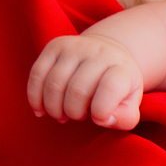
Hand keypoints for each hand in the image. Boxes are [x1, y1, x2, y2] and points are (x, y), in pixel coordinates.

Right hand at [27, 34, 143, 128]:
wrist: (109, 53)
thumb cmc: (119, 87)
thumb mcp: (131, 104)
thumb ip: (125, 118)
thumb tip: (103, 119)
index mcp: (122, 69)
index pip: (110, 88)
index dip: (101, 111)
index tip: (98, 119)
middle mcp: (99, 53)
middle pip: (78, 90)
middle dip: (74, 112)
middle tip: (78, 117)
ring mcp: (75, 47)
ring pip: (55, 83)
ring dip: (54, 108)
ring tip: (62, 116)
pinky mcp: (55, 46)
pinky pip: (37, 74)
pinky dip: (35, 97)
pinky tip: (41, 110)